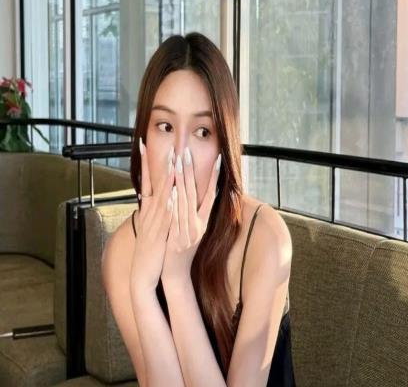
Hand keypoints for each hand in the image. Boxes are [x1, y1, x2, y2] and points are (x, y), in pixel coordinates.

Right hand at [130, 137, 175, 293]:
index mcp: (148, 210)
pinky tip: (172, 195)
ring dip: (167, 180)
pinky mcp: (159, 234)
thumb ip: (153, 211)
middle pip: (156, 185)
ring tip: (172, 163)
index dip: (146, 163)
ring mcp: (154, 223)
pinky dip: (168, 205)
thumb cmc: (149, 250)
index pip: (146, 181)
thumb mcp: (150, 226)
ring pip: (162, 197)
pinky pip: (165, 217)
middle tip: (167, 146)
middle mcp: (150, 213)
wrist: (143, 273)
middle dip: (161, 165)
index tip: (144, 145)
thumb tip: (156, 197)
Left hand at [162, 147, 220, 283]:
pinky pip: (176, 218)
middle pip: (195, 194)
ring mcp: (188, 232)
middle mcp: (198, 225)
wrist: (175, 274)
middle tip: (187, 151)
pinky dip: (175, 204)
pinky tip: (172, 191)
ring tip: (178, 163)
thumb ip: (198, 213)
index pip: (211, 194)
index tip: (217, 159)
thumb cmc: (183, 250)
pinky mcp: (177, 238)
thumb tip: (203, 196)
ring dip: (182, 181)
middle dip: (190, 171)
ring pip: (186, 202)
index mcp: (203, 221)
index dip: (215, 177)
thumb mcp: (195, 230)